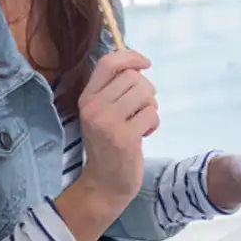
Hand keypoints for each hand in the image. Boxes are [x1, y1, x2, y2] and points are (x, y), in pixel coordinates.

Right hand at [76, 50, 158, 205]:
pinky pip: (152, 114)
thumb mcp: (103, 114)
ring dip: (151, 107)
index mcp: (87, 98)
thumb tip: (138, 64)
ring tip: (141, 122)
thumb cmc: (109, 145)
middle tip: (140, 110)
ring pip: (145, 93)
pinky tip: (143, 135)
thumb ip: (115, 90)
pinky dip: (153, 123)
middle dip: (146, 91)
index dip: (131, 56)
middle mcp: (94, 108)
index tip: (146, 63)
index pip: (108, 62)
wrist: (105, 184)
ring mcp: (107, 123)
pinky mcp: (124, 138)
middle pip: (133, 77)